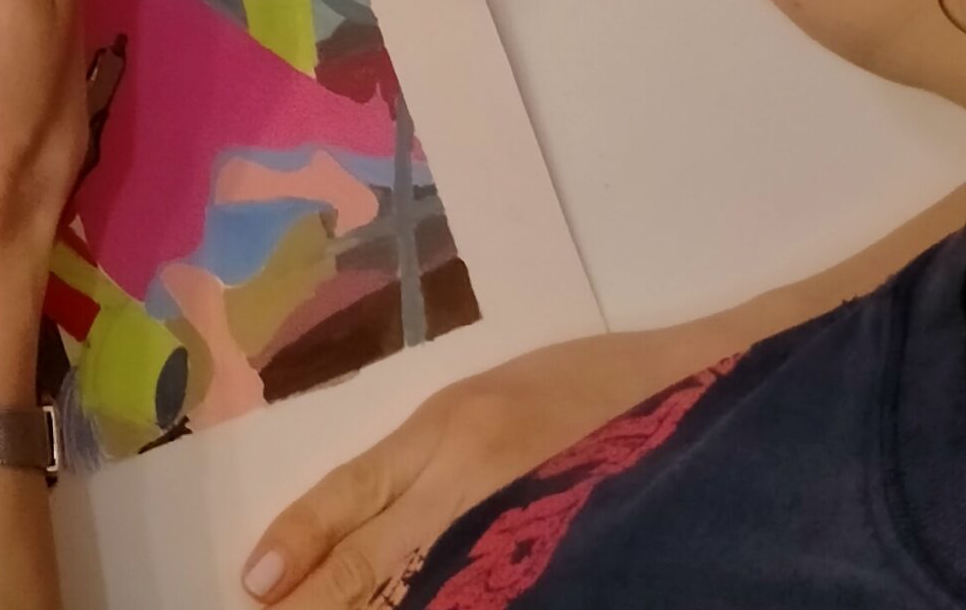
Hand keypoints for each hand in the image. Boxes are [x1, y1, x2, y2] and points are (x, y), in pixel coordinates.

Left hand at [242, 332, 699, 606]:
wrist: (723, 400)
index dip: (300, 540)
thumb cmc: (616, 388)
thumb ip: (442, 455)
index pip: (352, 495)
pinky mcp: (562, 575)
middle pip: (372, 565)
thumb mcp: (507, 403)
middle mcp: (472, 485)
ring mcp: (517, 539)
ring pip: (418, 595)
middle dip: (319, 601)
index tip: (253, 582)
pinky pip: (479, 603)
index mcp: (453, 430)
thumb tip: (368, 518)